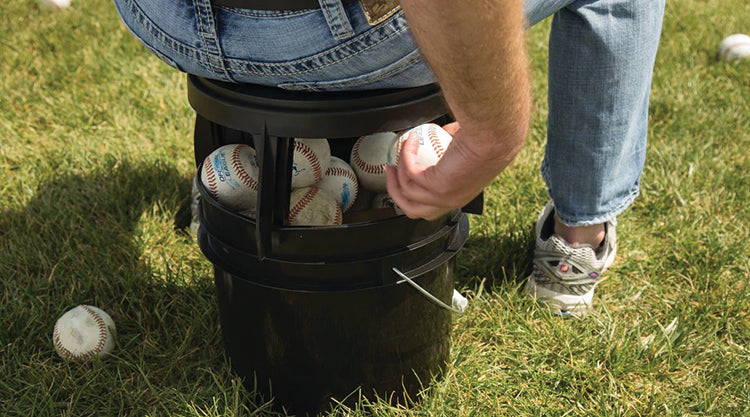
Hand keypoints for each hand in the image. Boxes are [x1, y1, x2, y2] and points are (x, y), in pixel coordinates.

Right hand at [385, 122, 511, 219]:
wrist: (493, 136)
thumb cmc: (488, 139)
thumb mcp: (465, 149)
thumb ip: (450, 144)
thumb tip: (441, 133)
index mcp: (459, 197)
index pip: (429, 208)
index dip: (412, 197)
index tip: (404, 177)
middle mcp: (451, 201)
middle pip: (411, 210)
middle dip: (395, 192)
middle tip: (390, 171)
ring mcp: (443, 197)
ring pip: (406, 195)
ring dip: (395, 174)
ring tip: (396, 154)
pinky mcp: (436, 186)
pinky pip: (410, 172)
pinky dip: (406, 155)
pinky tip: (411, 140)